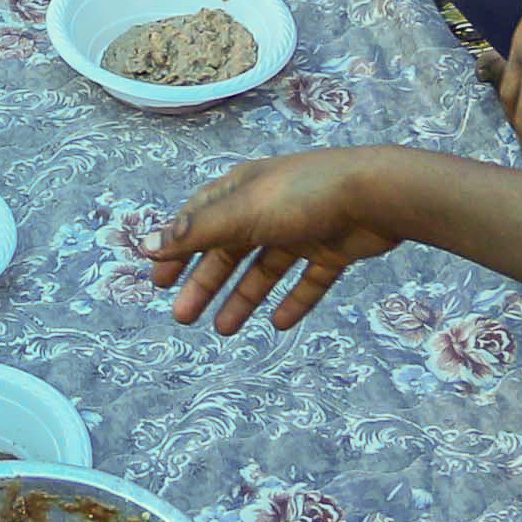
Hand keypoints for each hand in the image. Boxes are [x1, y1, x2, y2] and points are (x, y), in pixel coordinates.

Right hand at [145, 150, 417, 335]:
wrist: (376, 194)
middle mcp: (269, 207)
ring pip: (265, 269)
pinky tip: (279, 324)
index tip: (159, 281)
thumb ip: (195, 233)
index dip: (177, 249)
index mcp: (243, 190)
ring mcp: (302, 228)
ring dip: (243, 298)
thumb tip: (145, 246)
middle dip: (205, 283)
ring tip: (224, 330)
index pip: (200, 220)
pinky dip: (293, 300)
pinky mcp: (333, 247)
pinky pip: (308, 279)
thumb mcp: (242, 213)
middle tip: (183, 317)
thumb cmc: (302, 197)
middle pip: (229, 250)